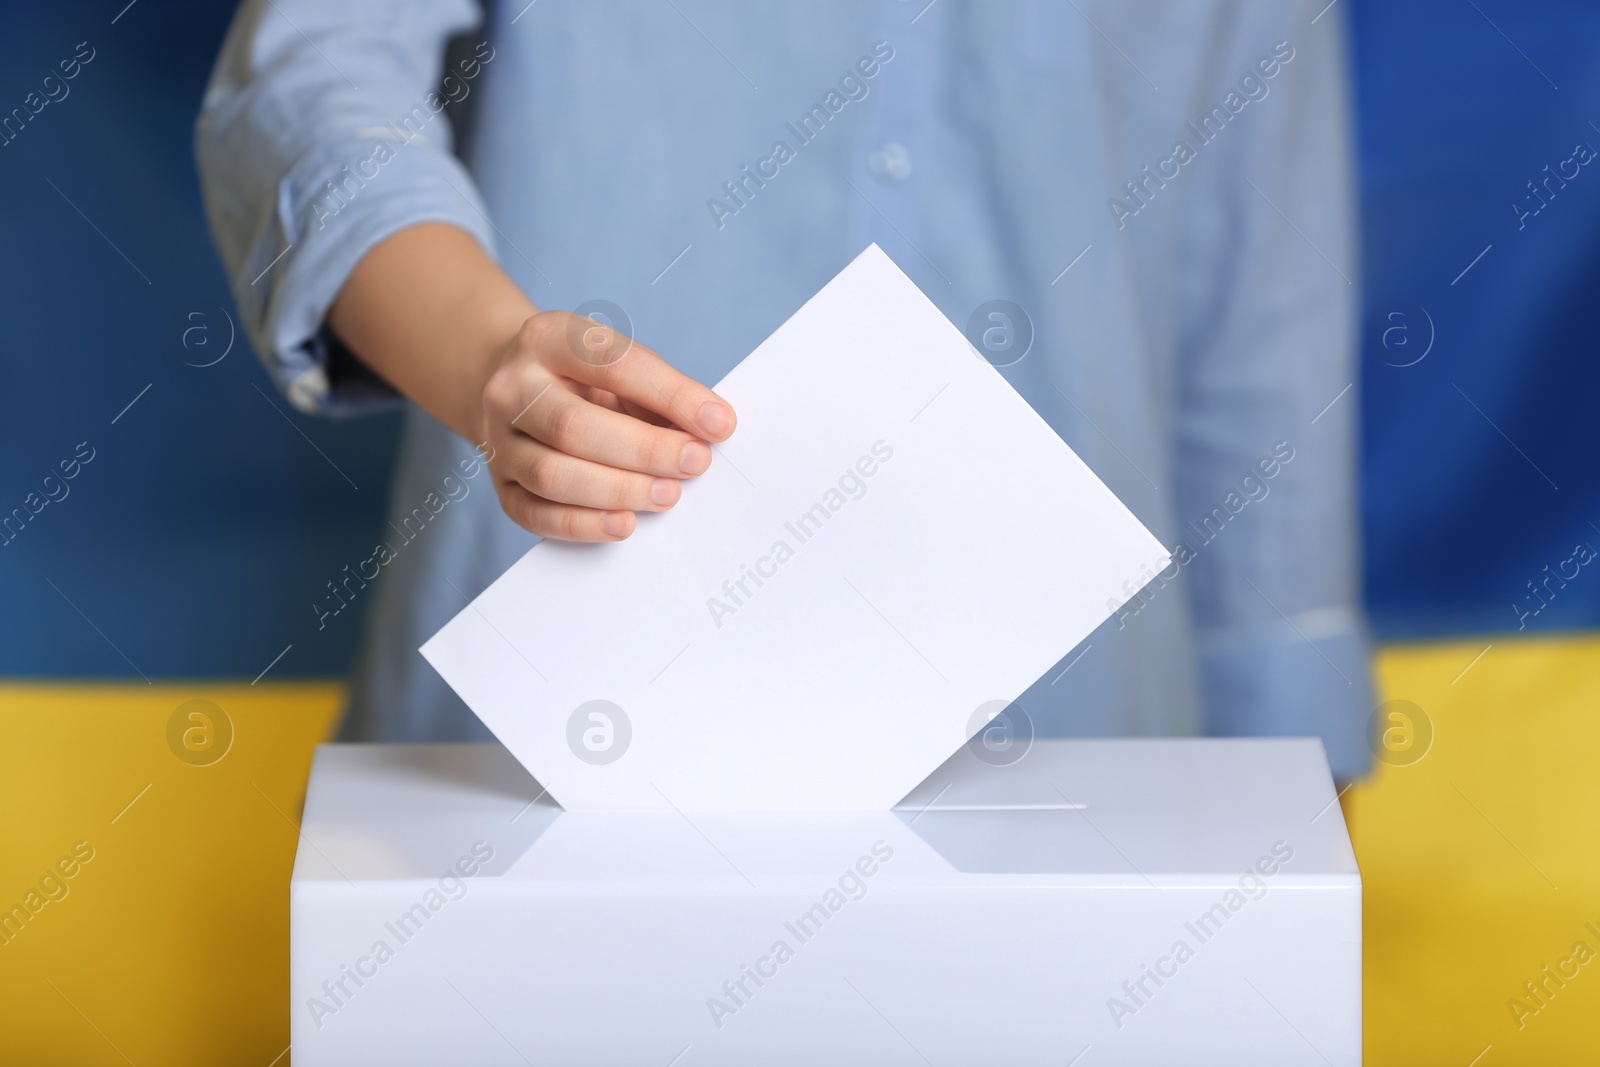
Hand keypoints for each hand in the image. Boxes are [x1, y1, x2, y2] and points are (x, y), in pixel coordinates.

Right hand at [477, 311, 735, 541]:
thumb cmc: (583, 380)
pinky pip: (535, 514)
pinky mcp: (499, 485)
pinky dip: (583, 525)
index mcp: (547, 339)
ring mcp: (498, 439)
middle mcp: (511, 388)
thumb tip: (712, 429)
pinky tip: (625, 523)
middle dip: (645, 450)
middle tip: (694, 463)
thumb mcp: (617, 363)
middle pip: (573, 427)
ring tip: (668, 494)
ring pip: (552, 475)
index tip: (719, 423)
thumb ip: (660, 392)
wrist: (515, 389)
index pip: (613, 365)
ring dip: (619, 490)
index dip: (671, 396)